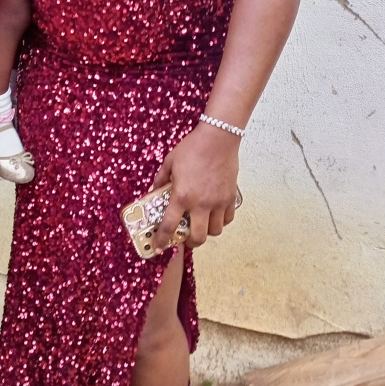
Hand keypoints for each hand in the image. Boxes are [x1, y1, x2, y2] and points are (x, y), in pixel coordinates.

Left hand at [153, 124, 239, 249]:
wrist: (218, 139)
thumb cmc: (192, 148)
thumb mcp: (169, 163)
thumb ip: (161, 180)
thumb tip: (154, 190)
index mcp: (181, 195)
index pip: (169, 226)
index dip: (161, 239)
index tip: (158, 247)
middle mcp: (200, 203)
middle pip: (198, 237)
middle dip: (190, 243)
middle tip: (186, 238)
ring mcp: (217, 202)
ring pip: (215, 231)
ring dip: (207, 231)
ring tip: (201, 224)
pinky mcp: (230, 198)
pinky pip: (227, 219)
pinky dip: (221, 221)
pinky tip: (214, 214)